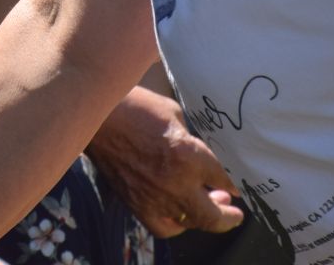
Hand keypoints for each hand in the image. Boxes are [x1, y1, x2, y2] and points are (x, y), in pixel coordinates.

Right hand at [87, 89, 242, 237]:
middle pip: (213, 216)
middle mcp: (176, 183)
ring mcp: (155, 197)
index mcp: (189, 155)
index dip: (234, 183)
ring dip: (204, 219)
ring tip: (210, 209)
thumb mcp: (174, 114)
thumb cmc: (135, 106)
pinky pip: (163, 227)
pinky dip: (176, 224)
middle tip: (235, 213)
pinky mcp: (137, 204)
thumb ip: (191, 138)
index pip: (222, 178)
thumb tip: (203, 152)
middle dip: (229, 217)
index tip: (237, 184)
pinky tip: (179, 215)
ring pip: (190, 223)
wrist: (95, 117)